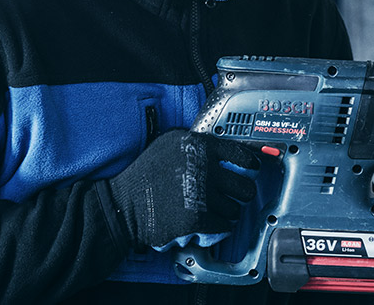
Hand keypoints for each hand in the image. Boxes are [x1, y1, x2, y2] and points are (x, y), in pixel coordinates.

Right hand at [107, 129, 259, 250]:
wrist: (122, 205)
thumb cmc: (144, 175)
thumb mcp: (169, 145)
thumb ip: (197, 145)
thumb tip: (225, 151)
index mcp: (199, 146)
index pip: (242, 155)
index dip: (251, 165)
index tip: (252, 171)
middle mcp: (203, 168)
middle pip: (245, 186)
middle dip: (239, 194)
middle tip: (229, 197)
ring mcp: (201, 195)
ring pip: (235, 209)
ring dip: (225, 213)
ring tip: (208, 211)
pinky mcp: (197, 219)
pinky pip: (224, 227)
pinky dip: (217, 229)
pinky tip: (204, 224)